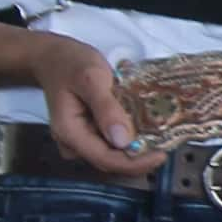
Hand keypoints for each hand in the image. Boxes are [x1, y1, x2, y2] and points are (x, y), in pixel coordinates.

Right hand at [24, 35, 163, 177]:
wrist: (54, 57)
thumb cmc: (70, 64)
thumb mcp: (91, 78)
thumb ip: (106, 108)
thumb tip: (122, 141)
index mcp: (70, 132)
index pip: (105, 160)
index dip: (135, 163)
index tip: (160, 155)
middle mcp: (73, 142)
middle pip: (111, 161)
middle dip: (139, 157)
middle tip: (167, 143)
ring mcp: (81, 140)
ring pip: (114, 154)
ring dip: (137, 149)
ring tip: (160, 135)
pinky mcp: (89, 134)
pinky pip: (112, 143)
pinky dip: (131, 139)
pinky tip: (145, 129)